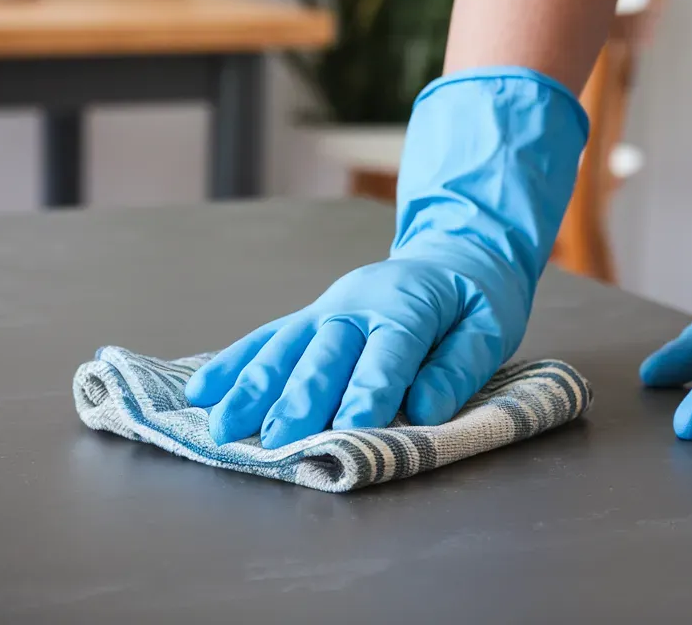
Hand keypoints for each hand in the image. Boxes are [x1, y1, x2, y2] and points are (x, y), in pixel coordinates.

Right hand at [185, 250, 526, 447]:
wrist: (453, 254)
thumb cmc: (474, 301)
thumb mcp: (488, 327)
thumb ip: (457, 367)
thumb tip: (424, 407)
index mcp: (407, 307)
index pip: (387, 352)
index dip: (370, 391)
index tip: (351, 429)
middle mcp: (356, 305)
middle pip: (325, 354)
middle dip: (301, 397)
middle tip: (279, 438)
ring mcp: (325, 310)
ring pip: (284, 349)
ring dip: (253, 389)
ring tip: (224, 427)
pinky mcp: (308, 318)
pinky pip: (266, 339)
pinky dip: (233, 364)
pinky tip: (202, 391)